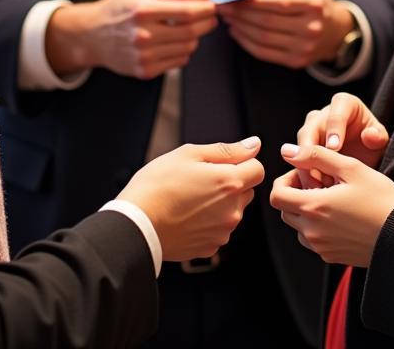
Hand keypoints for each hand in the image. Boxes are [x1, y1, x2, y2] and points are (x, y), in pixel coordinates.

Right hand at [46, 0, 216, 78]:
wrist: (93, 34)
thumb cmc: (122, 6)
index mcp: (143, 10)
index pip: (187, 12)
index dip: (206, 9)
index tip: (213, 5)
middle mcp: (143, 35)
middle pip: (191, 31)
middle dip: (206, 22)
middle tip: (209, 16)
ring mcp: (143, 56)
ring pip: (188, 47)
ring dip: (194, 36)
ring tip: (188, 27)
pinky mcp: (144, 71)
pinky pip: (179, 61)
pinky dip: (183, 50)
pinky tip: (173, 41)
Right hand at [120, 137, 265, 261]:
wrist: (136, 225)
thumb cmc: (157, 185)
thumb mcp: (190, 154)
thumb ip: (227, 150)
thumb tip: (254, 145)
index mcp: (230, 183)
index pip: (257, 169)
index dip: (241, 162)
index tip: (220, 164)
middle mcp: (232, 211)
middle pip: (245, 191)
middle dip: (230, 183)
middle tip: (200, 180)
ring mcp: (222, 232)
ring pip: (232, 211)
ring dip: (219, 204)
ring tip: (188, 199)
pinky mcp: (210, 247)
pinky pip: (218, 229)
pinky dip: (208, 222)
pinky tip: (186, 216)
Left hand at [218, 0, 353, 69]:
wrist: (336, 31)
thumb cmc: (314, 3)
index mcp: (313, 4)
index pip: (276, 3)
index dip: (250, 2)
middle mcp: (311, 27)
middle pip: (267, 22)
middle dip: (240, 14)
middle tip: (223, 8)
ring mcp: (304, 47)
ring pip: (263, 39)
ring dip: (240, 29)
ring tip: (228, 19)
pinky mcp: (297, 61)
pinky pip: (265, 53)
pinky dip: (246, 43)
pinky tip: (237, 33)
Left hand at [269, 143, 393, 266]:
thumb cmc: (380, 198)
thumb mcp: (350, 167)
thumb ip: (315, 155)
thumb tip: (287, 150)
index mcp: (314, 207)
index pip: (277, 195)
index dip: (287, 180)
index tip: (307, 173)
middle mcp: (312, 231)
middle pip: (285, 210)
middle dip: (296, 194)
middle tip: (320, 183)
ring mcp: (321, 247)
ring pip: (297, 226)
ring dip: (306, 211)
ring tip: (332, 199)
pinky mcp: (332, 257)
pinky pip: (313, 241)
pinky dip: (318, 227)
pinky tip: (340, 216)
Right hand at [295, 91, 388, 187]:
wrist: (363, 155)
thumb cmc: (372, 142)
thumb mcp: (380, 139)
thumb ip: (378, 136)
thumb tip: (370, 135)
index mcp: (343, 104)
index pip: (335, 115)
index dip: (333, 130)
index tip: (334, 148)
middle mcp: (322, 115)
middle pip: (309, 129)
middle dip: (311, 152)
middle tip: (321, 171)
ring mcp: (311, 130)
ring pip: (300, 146)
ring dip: (306, 167)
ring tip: (319, 185)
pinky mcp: (304, 148)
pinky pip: (298, 161)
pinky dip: (304, 175)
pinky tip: (313, 189)